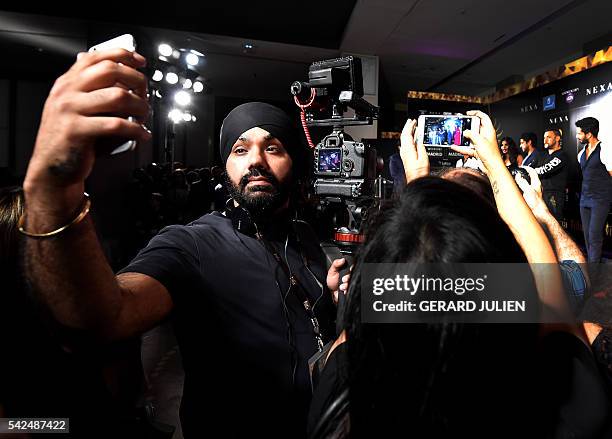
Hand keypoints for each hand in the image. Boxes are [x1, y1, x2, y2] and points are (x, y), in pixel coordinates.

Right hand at [24, 48, 150, 195]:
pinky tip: (141, 134)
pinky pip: (116, 125)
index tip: (140, 62)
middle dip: (137, 80)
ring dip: (140, 106)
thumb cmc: (71, 140)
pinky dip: (136, 130)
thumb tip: (127, 81)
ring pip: (118, 96)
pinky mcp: (77, 131)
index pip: (96, 57)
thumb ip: (94, 93)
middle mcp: (67, 92)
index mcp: (67, 83)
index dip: (123, 56)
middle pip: (111, 70)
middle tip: (146, 94)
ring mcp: (70, 110)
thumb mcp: (77, 109)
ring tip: (144, 117)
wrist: (52, 169)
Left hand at [327, 258, 351, 304]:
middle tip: (343, 279)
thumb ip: (336, 264)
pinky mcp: (350, 290)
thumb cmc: (331, 282)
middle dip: (348, 278)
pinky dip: (347, 290)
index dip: (351, 269)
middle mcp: (349, 277)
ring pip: (353, 283)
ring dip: (346, 285)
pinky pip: (352, 289)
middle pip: (353, 275)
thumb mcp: (332, 271)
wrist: (330, 293)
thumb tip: (342, 259)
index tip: (348, 271)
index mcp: (346, 271)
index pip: (352, 267)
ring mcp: (350, 283)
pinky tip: (343, 290)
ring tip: (341, 287)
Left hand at [400, 118, 428, 182]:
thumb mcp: (423, 157)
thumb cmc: (420, 172)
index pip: (407, 134)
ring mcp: (404, 154)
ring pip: (404, 140)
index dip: (410, 126)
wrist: (416, 180)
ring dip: (407, 132)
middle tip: (411, 121)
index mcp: (408, 149)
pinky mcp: (406, 157)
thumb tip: (419, 138)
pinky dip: (408, 138)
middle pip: (404, 135)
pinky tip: (411, 138)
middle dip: (407, 127)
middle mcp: (404, 151)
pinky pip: (405, 144)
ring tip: (411, 127)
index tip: (413, 121)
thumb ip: (421, 146)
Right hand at [450, 110, 503, 175]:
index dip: (476, 113)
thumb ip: (471, 134)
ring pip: (470, 138)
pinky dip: (461, 147)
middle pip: (475, 128)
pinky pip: (467, 147)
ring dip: (463, 139)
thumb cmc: (491, 154)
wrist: (492, 167)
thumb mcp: (479, 141)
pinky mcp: (477, 150)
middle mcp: (485, 136)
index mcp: (488, 130)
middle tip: (461, 126)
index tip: (468, 113)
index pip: (483, 117)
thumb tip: (465, 132)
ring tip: (457, 137)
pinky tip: (455, 146)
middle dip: (467, 127)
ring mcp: (480, 143)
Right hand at [514, 166, 549, 218]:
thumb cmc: (536, 203)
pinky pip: (523, 190)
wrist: (538, 213)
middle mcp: (535, 187)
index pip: (532, 172)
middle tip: (516, 172)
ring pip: (526, 183)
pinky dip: (519, 188)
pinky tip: (516, 190)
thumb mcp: (528, 191)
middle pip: (529, 177)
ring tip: (515, 180)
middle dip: (522, 174)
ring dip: (520, 181)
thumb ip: (523, 182)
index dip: (527, 167)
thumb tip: (518, 176)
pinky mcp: (529, 197)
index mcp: (536, 183)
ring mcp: (532, 192)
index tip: (521, 166)